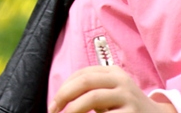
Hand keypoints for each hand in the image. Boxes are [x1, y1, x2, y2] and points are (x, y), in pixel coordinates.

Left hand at [48, 66, 176, 112]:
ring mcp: (127, 97)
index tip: (54, 103)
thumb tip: (60, 100)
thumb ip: (92, 90)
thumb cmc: (126, 106)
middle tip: (53, 110)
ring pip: (92, 98)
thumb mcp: (111, 92)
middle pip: (85, 82)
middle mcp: (120, 80)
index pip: (82, 74)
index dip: (64, 87)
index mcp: (113, 72)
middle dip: (64, 96)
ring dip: (73, 109)